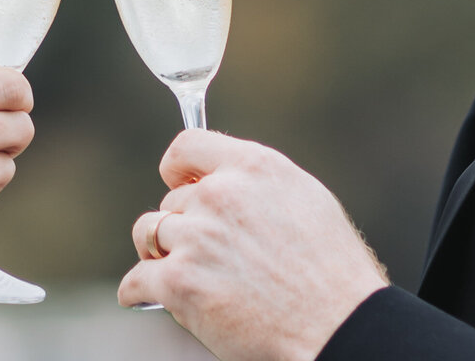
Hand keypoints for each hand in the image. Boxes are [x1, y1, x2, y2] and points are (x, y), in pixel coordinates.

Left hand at [118, 130, 388, 360]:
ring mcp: (197, 237)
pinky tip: (142, 296)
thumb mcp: (305, 200)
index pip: (187, 146)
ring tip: (181, 274)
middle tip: (209, 256)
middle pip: (171, 201)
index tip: (177, 184)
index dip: (178, 170)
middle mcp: (221, 194)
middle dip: (183, 227)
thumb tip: (224, 183)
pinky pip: (136, 280)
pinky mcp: (179, 282)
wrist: (339, 327)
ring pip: (148, 234)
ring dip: (160, 254)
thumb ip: (257, 184)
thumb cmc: (332, 273)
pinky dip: (136, 291)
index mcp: (253, 167)